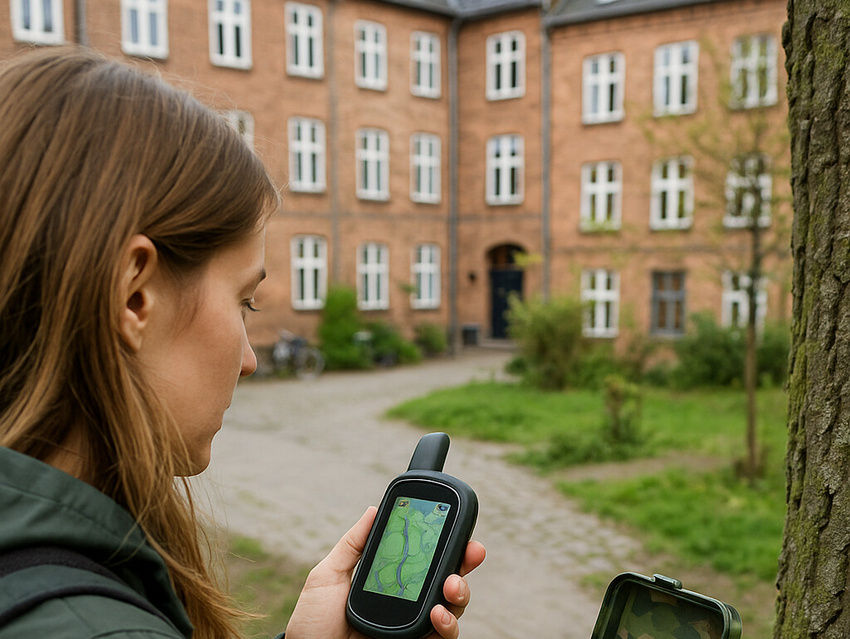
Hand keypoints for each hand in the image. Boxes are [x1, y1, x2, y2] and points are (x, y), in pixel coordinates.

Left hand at [285, 507, 485, 638]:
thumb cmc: (313, 623)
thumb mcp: (328, 576)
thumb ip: (353, 545)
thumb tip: (373, 509)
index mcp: (390, 582)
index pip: (424, 560)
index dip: (445, 544)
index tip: (455, 526)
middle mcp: (407, 603)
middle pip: (447, 579)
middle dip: (465, 563)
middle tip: (472, 551)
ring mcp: (413, 627)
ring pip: (453, 607)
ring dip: (460, 592)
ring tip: (451, 585)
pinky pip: (444, 637)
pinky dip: (449, 624)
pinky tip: (439, 614)